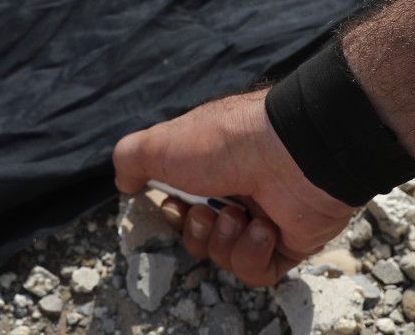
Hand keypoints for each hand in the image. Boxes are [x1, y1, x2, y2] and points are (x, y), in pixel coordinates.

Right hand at [112, 89, 355, 286]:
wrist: (288, 152)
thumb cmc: (222, 143)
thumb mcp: (159, 142)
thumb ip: (131, 159)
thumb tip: (124, 183)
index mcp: (210, 168)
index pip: (182, 206)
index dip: (172, 214)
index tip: (174, 205)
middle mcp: (238, 192)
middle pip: (200, 236)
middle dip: (196, 231)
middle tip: (207, 211)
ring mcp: (264, 219)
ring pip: (225, 256)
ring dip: (224, 239)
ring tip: (239, 215)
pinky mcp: (290, 243)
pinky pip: (257, 271)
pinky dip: (252, 254)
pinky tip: (262, 228)